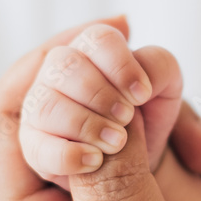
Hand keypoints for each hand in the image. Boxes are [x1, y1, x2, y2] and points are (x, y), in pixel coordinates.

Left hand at [0, 17, 200, 200]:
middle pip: (53, 120)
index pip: (7, 120)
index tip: (118, 34)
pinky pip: (129, 180)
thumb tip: (94, 80)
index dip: (54, 61)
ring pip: (101, 145)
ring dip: (158, 129)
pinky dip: (172, 163)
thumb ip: (119, 181)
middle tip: (178, 88)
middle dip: (117, 92)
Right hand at [18, 23, 182, 191]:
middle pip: (66, 64)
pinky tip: (94, 160)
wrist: (139, 162)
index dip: (120, 64)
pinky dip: (67, 154)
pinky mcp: (35, 146)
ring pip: (47, 104)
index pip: (98, 38)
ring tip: (117, 142)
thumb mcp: (165, 90)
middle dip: (100, 93)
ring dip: (86, 123)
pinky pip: (35, 147)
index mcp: (93, 51)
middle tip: (127, 117)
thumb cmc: (148, 117)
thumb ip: (161, 69)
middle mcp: (60, 73)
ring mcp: (41, 108)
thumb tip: (142, 70)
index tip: (143, 95)